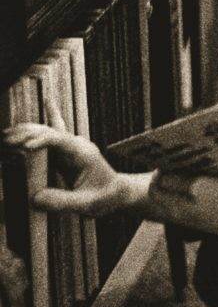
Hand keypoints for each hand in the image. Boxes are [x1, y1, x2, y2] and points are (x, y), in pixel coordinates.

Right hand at [1, 122, 144, 215]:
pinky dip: (40, 127)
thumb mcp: (86, 204)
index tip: (26, 147)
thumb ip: (62, 201)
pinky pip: (51, 135)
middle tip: (7, 139)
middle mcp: (75, 145)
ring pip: (47, 131)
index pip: (59, 139)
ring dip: (27, 131)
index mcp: (82, 152)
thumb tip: (35, 198)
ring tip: (8, 134)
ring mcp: (70, 147)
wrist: (117, 192)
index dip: (41, 140)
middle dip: (27, 134)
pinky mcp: (64, 154)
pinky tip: (47, 102)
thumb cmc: (105, 196)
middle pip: (49, 131)